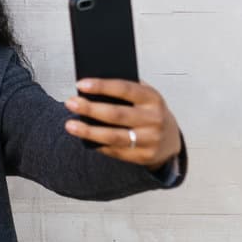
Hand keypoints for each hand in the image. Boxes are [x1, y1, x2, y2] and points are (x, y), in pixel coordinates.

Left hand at [63, 78, 181, 168]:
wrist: (170, 140)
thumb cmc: (149, 112)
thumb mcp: (145, 97)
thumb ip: (125, 92)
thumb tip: (92, 89)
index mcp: (153, 98)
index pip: (125, 89)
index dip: (102, 86)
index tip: (81, 84)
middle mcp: (154, 119)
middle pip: (116, 114)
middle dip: (90, 109)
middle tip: (70, 103)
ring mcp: (150, 140)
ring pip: (113, 136)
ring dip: (88, 131)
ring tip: (70, 125)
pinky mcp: (143, 156)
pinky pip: (115, 150)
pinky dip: (97, 144)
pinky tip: (85, 138)